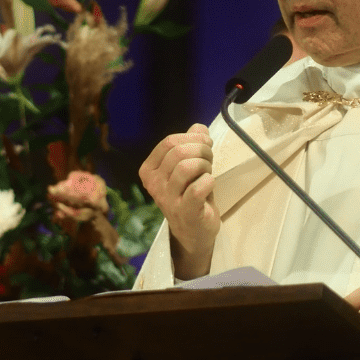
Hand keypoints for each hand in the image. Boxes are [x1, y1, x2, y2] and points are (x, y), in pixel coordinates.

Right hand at [138, 123, 219, 278]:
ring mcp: (167, 199)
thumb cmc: (190, 196)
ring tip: (208, 172)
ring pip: (187, 167)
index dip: (192, 138)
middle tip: (209, 159)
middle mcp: (153, 184)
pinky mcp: (184, 212)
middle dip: (201, 150)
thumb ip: (191, 146)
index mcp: (149, 170)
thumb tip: (199, 127)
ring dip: (205, 165)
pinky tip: (209, 185)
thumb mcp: (189, 168)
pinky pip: (197, 188)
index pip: (169, 142)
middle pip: (178, 152)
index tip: (205, 144)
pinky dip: (209, 181)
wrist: (194, 232)